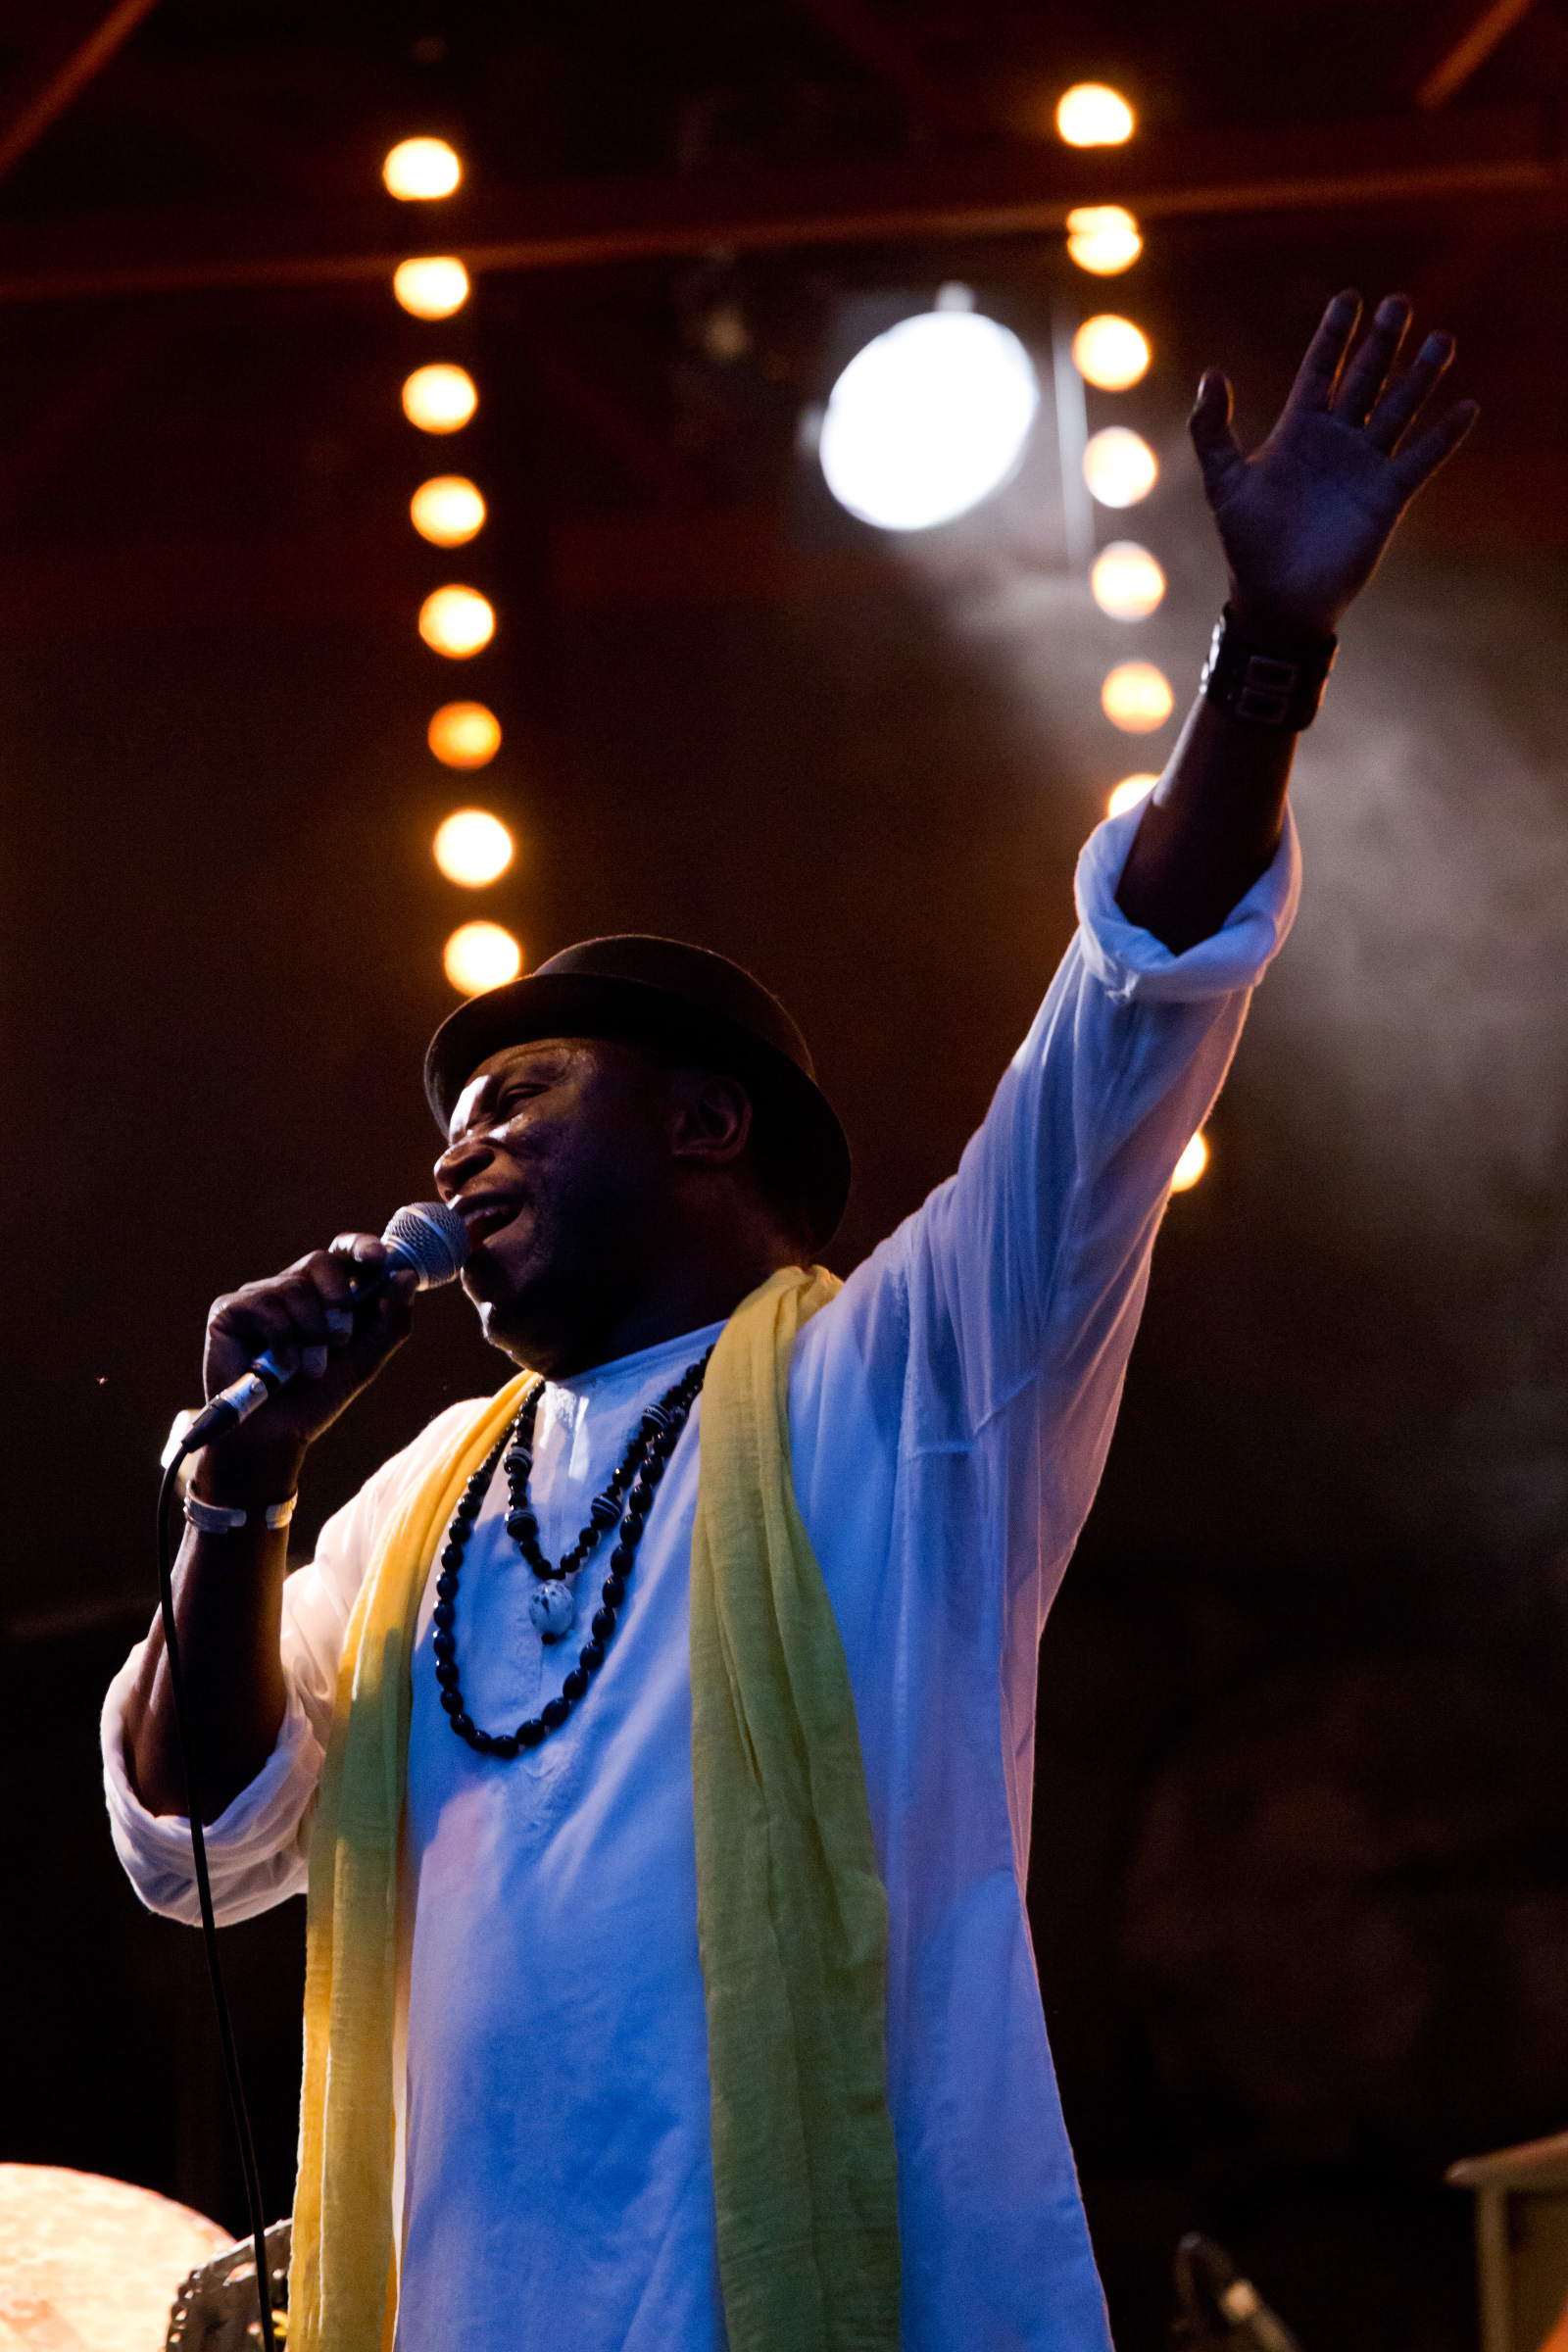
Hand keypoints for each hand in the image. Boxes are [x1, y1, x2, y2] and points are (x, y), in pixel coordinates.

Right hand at [194, 1235, 416, 1497]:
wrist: (276, 1435)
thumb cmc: (317, 1396)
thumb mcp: (365, 1359)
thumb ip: (391, 1320)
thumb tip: (407, 1275)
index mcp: (325, 1293)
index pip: (343, 1252)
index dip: (360, 1246)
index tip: (379, 1258)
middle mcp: (290, 1287)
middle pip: (320, 1261)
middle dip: (338, 1300)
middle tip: (341, 1339)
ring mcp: (258, 1296)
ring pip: (294, 1288)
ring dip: (312, 1335)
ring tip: (309, 1370)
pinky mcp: (229, 1311)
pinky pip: (266, 1307)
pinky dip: (283, 1342)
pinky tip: (281, 1367)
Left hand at [1189, 289, 1477, 638]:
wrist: (1277, 599)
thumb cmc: (1246, 543)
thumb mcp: (1224, 481)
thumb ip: (1212, 430)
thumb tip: (1211, 374)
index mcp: (1298, 430)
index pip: (1320, 369)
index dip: (1335, 335)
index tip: (1350, 299)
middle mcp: (1336, 440)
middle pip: (1366, 379)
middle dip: (1383, 342)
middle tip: (1400, 303)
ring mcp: (1364, 466)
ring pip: (1399, 409)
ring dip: (1420, 376)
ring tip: (1442, 340)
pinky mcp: (1387, 496)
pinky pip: (1421, 458)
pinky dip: (1444, 435)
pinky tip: (1466, 407)